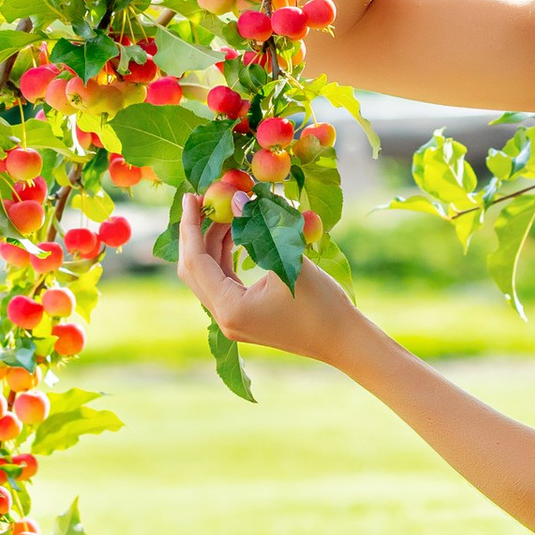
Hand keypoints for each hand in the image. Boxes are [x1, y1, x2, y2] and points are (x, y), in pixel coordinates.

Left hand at [176, 193, 363, 364]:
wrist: (343, 340)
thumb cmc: (322, 303)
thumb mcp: (290, 260)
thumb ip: (262, 227)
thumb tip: (237, 197)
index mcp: (229, 308)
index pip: (195, 261)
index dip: (191, 226)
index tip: (192, 195)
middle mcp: (224, 318)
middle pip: (194, 270)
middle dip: (196, 233)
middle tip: (204, 199)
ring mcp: (233, 320)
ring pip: (208, 275)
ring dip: (213, 242)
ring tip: (228, 210)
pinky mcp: (244, 317)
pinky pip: (224, 282)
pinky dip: (225, 256)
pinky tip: (237, 234)